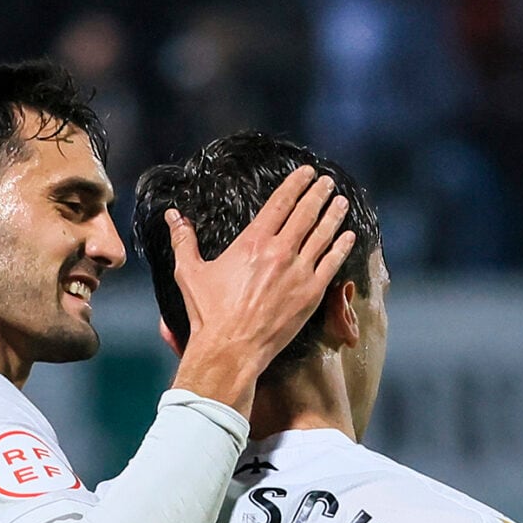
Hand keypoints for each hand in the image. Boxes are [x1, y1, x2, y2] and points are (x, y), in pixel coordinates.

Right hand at [167, 166, 356, 410]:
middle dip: (318, 194)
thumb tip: (173, 216)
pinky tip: (349, 236)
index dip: (295, 185)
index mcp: (252, 242)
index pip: (280, 203)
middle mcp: (279, 252)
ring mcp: (298, 273)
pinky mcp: (311, 294)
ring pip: (322, 236)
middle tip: (327, 182)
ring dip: (333, 216)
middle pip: (305, 214)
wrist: (231, 349)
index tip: (306, 173)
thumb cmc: (209, 314)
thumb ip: (184, 241)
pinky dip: (342, 248)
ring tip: (341, 202)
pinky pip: (332, 264)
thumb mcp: (190, 273)